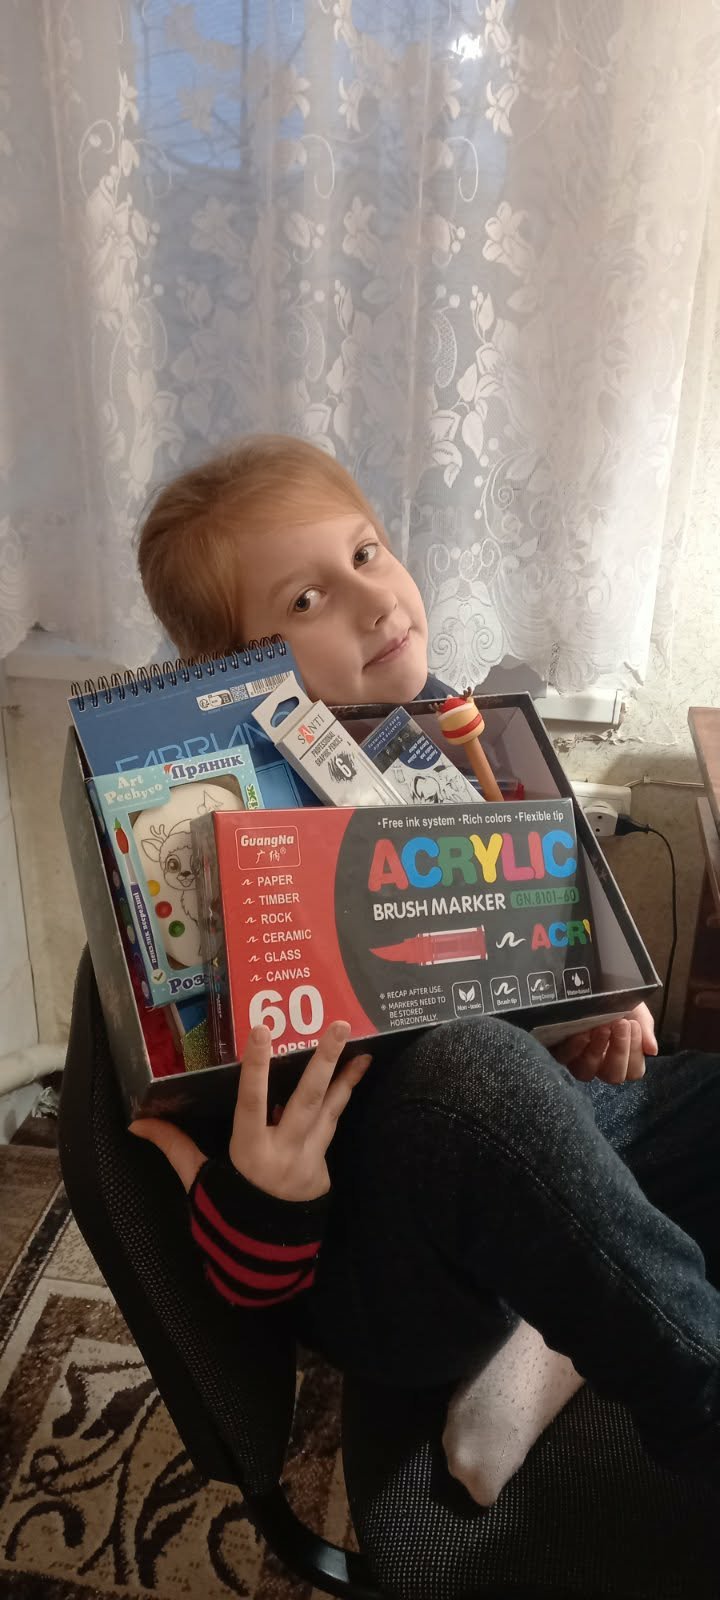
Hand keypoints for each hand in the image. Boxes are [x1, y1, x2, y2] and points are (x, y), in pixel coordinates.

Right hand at [129, 1022, 371, 1201]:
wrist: (267, 1255)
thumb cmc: (230, 1213)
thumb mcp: (198, 1182)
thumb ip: (175, 1146)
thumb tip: (137, 1123)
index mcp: (250, 1153)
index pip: (252, 1103)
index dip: (256, 1068)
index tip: (262, 1030)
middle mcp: (285, 1152)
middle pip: (307, 1100)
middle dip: (323, 1062)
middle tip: (340, 1027)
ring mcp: (309, 1159)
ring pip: (329, 1111)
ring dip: (346, 1078)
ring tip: (364, 1049)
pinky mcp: (324, 1166)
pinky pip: (333, 1125)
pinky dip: (343, 1099)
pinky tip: (355, 1075)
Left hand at [552, 1002, 656, 1083]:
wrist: (592, 979)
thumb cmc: (616, 998)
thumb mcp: (636, 1009)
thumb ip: (645, 1028)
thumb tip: (651, 1050)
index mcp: (623, 1057)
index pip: (633, 1071)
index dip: (635, 1053)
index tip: (634, 1025)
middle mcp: (601, 1063)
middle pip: (612, 1076)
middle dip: (619, 1051)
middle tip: (620, 1025)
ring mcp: (579, 1059)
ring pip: (586, 1073)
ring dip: (595, 1051)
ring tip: (600, 1029)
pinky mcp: (560, 1050)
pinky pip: (564, 1059)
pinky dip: (573, 1048)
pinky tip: (580, 1033)